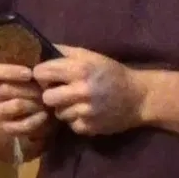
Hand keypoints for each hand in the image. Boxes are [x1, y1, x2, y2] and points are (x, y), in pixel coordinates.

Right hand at [0, 60, 53, 140]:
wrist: (47, 104)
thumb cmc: (40, 78)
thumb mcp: (40, 63)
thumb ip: (37, 56)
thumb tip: (39, 50)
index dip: (8, 71)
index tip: (29, 73)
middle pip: (1, 90)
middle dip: (25, 89)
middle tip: (42, 89)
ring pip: (8, 108)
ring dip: (30, 104)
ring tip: (44, 101)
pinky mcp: (6, 128)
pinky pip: (16, 127)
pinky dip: (33, 121)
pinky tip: (45, 115)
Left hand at [33, 45, 147, 135]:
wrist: (139, 97)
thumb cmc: (112, 73)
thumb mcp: (91, 56)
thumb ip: (65, 52)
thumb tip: (39, 49)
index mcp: (80, 69)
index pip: (41, 73)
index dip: (43, 75)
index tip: (50, 76)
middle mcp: (82, 90)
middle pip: (46, 97)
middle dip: (51, 94)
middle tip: (61, 92)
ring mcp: (86, 111)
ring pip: (58, 113)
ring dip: (64, 108)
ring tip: (77, 102)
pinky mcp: (89, 128)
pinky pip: (70, 125)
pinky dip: (76, 120)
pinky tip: (87, 112)